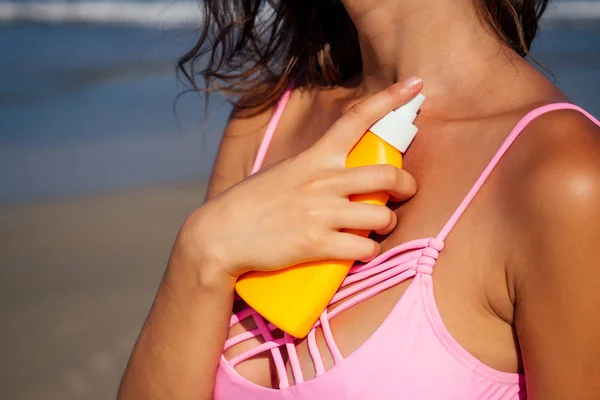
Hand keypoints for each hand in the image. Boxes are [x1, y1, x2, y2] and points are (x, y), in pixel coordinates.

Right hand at [182, 77, 422, 280]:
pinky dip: (370, 250)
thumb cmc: (253, 203)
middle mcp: (322, 181)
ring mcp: (321, 213)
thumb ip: (315, 170)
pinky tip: (363, 250)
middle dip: (406, 184)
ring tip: (379, 227)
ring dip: (388, 223)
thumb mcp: (285, 172)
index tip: (415, 86)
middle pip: (386, 175)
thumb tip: (343, 175)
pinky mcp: (317, 244)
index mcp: (314, 158)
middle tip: (405, 191)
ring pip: (381, 216)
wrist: (221, 234)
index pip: (356, 119)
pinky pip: (363, 248)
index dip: (390, 99)